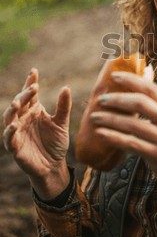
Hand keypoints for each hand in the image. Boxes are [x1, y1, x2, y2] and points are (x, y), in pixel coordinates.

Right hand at [2, 69, 71, 198]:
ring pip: (10, 118)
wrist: (54, 165)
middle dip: (24, 94)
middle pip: (19, 103)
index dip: (30, 83)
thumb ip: (63, 106)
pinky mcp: (15, 147)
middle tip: (33, 87)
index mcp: (34, 111)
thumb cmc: (56, 143)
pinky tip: (15, 124)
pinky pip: (9, 138)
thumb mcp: (62, 123)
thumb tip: (66, 87)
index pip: (30, 95)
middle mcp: (23, 119)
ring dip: (12, 110)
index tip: (34, 71)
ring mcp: (17, 132)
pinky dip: (10, 131)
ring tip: (18, 102)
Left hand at [89, 71, 156, 200]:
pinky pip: (131, 143)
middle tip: (100, 100)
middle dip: (117, 99)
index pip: (151, 88)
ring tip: (94, 117)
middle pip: (141, 103)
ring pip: (133, 124)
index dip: (132, 80)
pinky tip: (101, 134)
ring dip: (110, 119)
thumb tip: (146, 72)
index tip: (114, 76)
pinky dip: (114, 137)